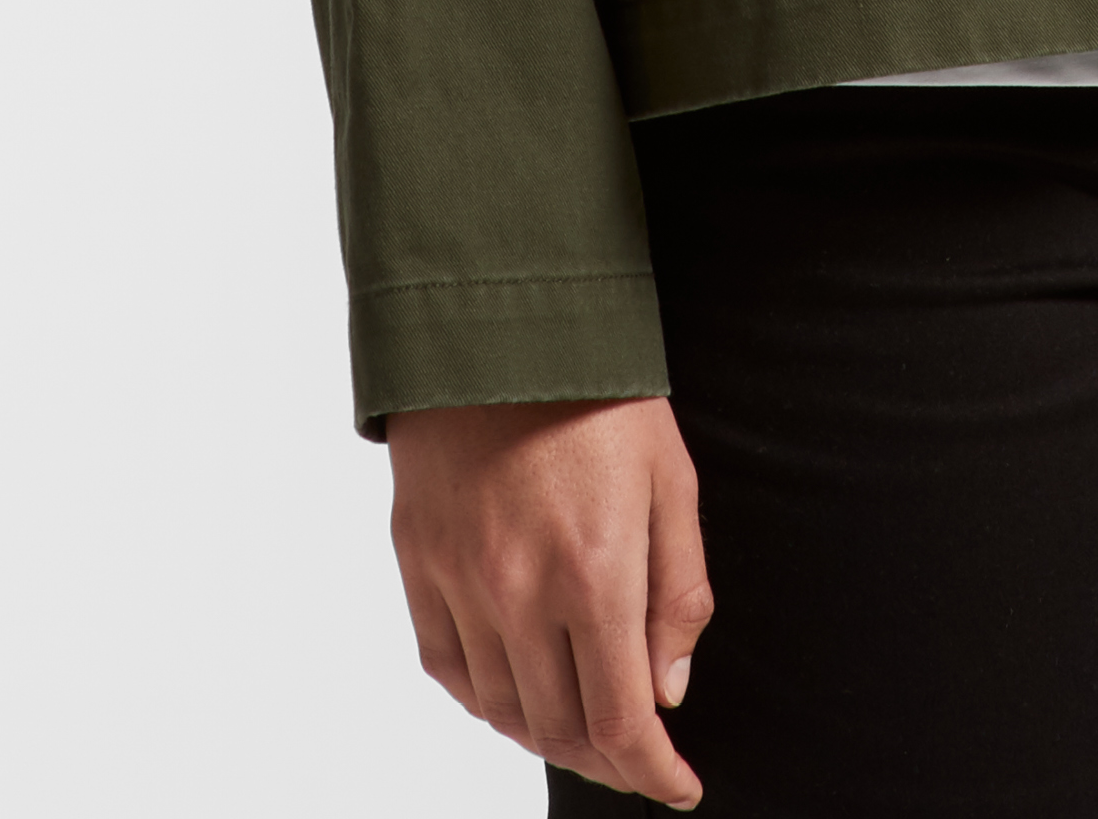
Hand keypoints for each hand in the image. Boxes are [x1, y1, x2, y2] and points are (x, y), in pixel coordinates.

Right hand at [383, 395, 711, 804]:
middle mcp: (520, 592)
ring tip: (586, 729)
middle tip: (639, 757)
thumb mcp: (673, 481)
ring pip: (503, 711)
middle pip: (561, 729)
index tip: (677, 784)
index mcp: (595, 572)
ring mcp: (461, 582)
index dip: (652, 772)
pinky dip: (487, 700)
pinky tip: (517, 693)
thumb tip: (669, 689)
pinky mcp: (419, 563)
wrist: (501, 324)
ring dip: (550, 737)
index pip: (620, 720)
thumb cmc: (600, 394)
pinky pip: (449, 669)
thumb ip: (678, 593)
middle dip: (609, 760)